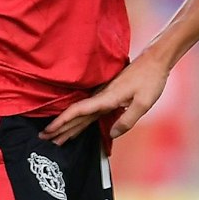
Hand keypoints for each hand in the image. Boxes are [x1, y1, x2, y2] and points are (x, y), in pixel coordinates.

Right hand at [44, 50, 171, 143]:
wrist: (154, 61)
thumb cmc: (150, 80)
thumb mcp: (144, 103)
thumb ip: (127, 120)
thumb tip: (112, 134)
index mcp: (107, 98)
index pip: (79, 111)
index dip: (63, 122)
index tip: (49, 130)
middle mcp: (102, 96)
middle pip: (76, 115)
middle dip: (59, 127)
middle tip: (43, 138)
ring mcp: (104, 95)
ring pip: (82, 114)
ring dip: (68, 125)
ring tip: (55, 136)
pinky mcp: (109, 95)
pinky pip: (90, 111)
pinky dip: (80, 120)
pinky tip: (76, 125)